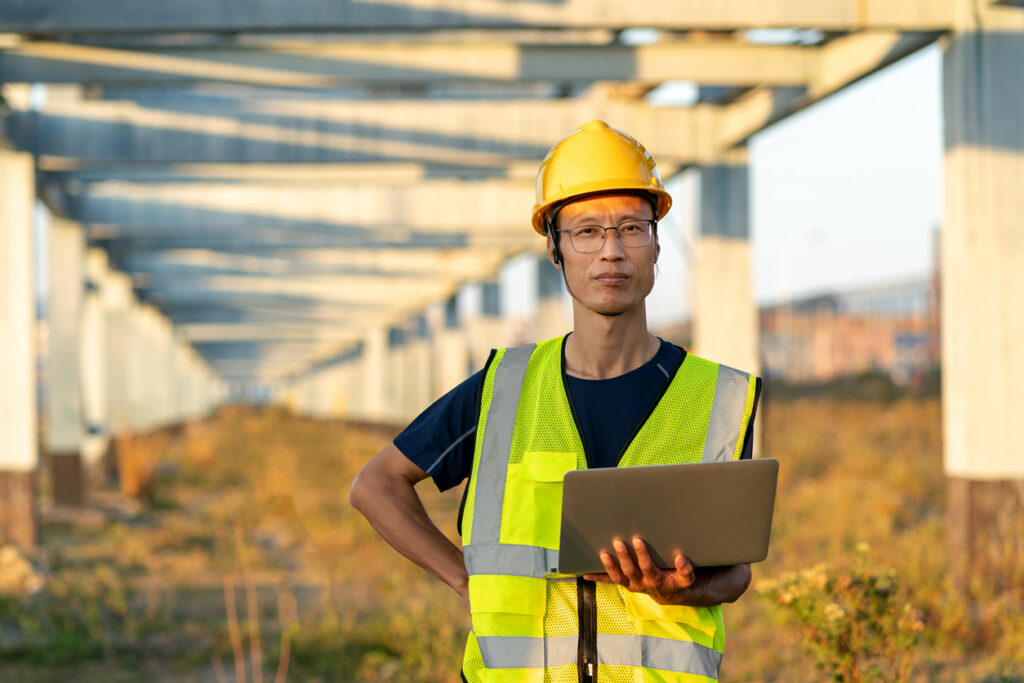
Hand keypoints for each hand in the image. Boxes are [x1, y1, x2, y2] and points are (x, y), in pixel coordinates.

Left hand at [583, 536, 698, 604]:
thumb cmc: (676, 580)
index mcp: (655, 580)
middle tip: (618, 542)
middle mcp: (641, 583)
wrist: (668, 594)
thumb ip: (685, 570)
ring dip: (609, 566)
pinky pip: (609, 581)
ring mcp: (630, 583)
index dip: (642, 555)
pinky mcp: (623, 582)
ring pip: (617, 577)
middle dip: (623, 557)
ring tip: (603, 554)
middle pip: (630, 571)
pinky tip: (584, 574)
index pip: (647, 567)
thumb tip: (680, 558)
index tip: (638, 540)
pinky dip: (597, 578)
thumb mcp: (685, 578)